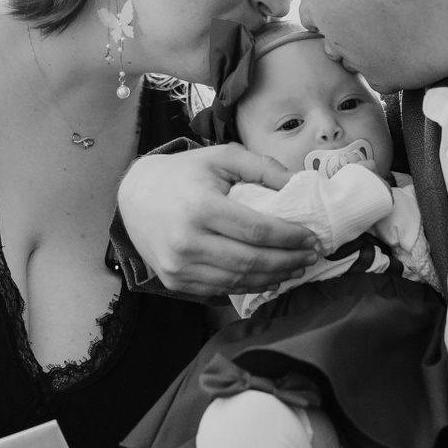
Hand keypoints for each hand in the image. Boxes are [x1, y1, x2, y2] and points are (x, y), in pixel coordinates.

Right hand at [119, 144, 319, 293]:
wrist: (134, 197)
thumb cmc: (183, 174)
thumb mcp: (221, 157)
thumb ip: (262, 167)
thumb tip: (301, 182)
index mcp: (200, 207)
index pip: (257, 231)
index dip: (290, 237)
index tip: (313, 237)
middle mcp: (187, 241)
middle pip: (251, 261)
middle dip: (288, 260)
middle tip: (312, 255)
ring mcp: (179, 266)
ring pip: (238, 281)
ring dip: (274, 277)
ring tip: (296, 267)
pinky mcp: (175, 281)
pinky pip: (220, 289)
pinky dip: (249, 286)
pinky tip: (269, 278)